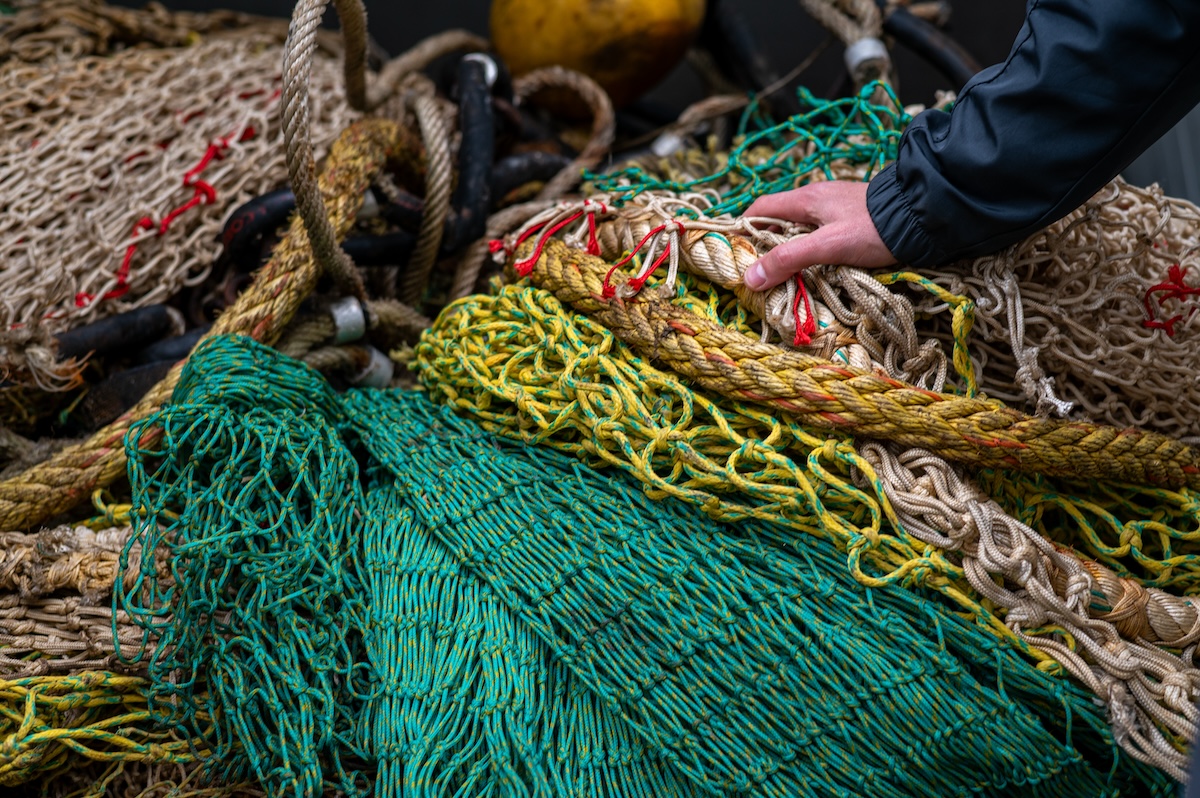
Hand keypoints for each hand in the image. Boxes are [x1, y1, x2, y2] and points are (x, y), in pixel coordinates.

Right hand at [742, 181, 897, 291]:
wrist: (925, 216)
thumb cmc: (874, 229)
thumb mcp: (827, 246)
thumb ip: (789, 260)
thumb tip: (750, 277)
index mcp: (805, 198)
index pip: (760, 209)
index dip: (743, 229)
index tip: (734, 254)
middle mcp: (817, 199)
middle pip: (778, 222)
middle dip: (764, 246)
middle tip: (757, 274)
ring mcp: (835, 209)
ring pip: (799, 230)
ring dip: (789, 251)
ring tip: (783, 277)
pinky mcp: (852, 220)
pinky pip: (819, 235)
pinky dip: (810, 251)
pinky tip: (814, 269)